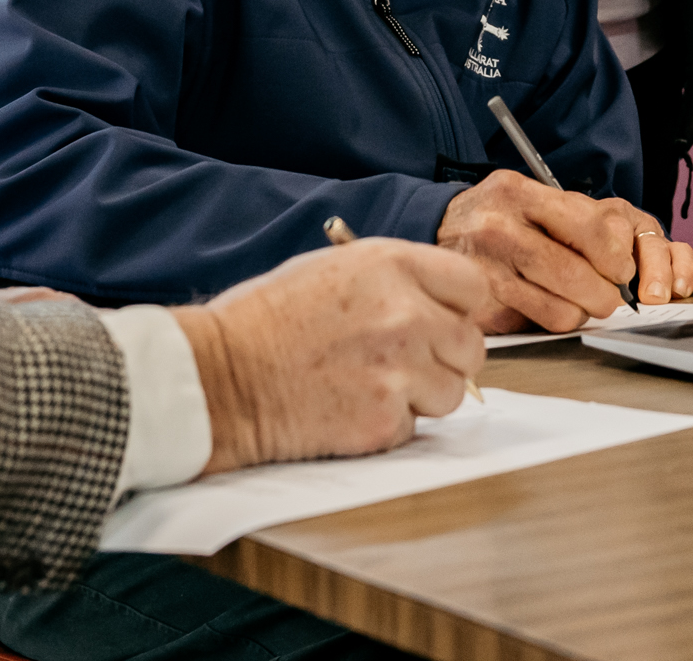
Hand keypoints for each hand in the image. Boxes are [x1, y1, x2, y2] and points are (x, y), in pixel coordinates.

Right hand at [172, 238, 487, 474]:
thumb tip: (436, 302)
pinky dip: (389, 424)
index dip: (457, 307)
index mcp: (392, 265)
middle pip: (471, 345)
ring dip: (422, 395)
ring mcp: (399, 370)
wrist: (221, 379)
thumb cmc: (264, 321)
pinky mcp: (385, 420)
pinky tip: (348, 407)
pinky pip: (415, 427)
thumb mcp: (332, 269)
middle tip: (405, 362)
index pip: (472, 286)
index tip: (441, 320)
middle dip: (445, 357)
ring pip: (452, 392)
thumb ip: (394, 281)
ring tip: (370, 385)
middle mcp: (406, 313)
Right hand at [435, 170, 692, 330]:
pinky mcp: (481, 307)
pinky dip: (552, 320)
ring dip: (580, 311)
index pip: (592, 228)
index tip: (622, 268)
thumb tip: (630, 263)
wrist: (435, 230)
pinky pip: (538, 325)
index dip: (618, 256)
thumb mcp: (534, 199)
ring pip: (562, 309)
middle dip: (606, 294)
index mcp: (519, 193)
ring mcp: (485, 270)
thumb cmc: (499, 217)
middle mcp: (498, 228)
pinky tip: (543, 304)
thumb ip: (580, 220)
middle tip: (610, 297)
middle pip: (577, 275)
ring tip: (574, 299)